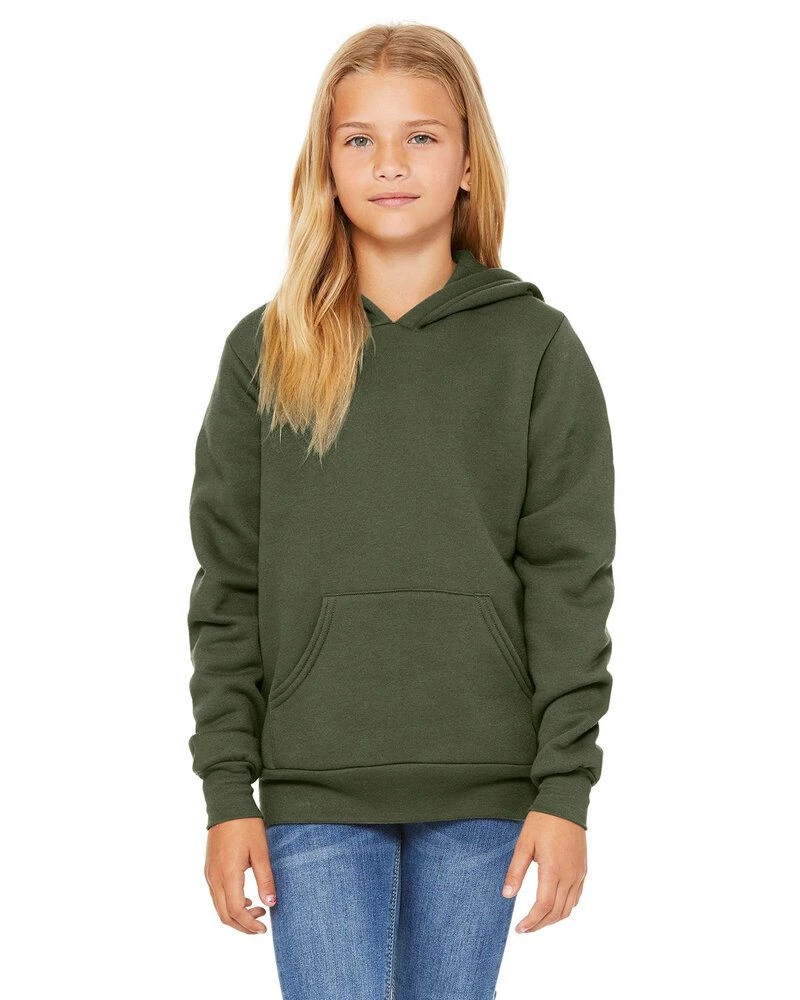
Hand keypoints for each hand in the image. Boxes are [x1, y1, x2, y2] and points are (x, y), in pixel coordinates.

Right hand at [204, 817, 277, 933]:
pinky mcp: (209, 869)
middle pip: (224, 915)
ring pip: (219, 907)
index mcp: (228, 874)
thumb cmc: (246, 825)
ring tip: (257, 909)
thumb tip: (270, 903)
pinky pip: (217, 896)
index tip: (264, 928)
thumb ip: (265, 879)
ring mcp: (209, 874)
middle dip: (242, 925)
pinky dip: (229, 904)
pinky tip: (245, 897)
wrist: (227, 805)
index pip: (236, 911)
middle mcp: (215, 878)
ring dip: (236, 915)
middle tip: (261, 925)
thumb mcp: (260, 851)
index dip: (249, 924)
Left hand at [501, 811, 586, 933]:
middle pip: (557, 912)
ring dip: (553, 919)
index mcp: (553, 869)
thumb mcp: (524, 844)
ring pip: (568, 908)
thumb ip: (516, 871)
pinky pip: (576, 897)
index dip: (531, 921)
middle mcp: (569, 875)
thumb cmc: (542, 821)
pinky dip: (565, 908)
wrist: (566, 803)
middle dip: (540, 924)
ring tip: (537, 921)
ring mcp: (578, 873)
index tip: (520, 928)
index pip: (544, 906)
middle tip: (525, 929)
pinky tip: (553, 907)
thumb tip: (507, 895)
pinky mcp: (583, 870)